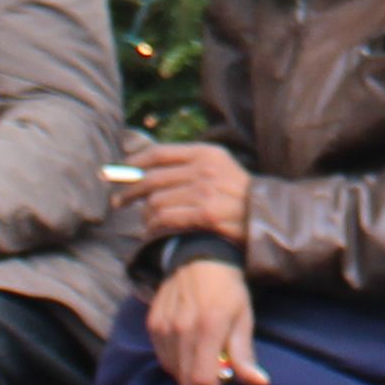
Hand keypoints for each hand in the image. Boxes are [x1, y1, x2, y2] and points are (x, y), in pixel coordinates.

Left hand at [119, 139, 252, 236]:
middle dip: (129, 191)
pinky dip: (155, 227)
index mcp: (206, 153)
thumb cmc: (237, 194)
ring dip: (145, 215)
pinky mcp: (205, 214)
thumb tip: (146, 167)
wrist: (266, 217)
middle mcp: (204, 169)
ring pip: (156, 202)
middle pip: (152, 178)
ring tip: (145, 221)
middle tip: (118, 202)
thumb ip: (187, 164)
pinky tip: (154, 231)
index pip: (159, 153)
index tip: (118, 172)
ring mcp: (205, 192)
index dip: (134, 163)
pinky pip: (167, 219)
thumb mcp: (218, 167)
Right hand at [145, 257, 264, 384]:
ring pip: (173, 372)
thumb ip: (245, 354)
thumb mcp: (244, 319)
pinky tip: (189, 351)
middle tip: (216, 384)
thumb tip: (260, 384)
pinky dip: (176, 363)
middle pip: (186, 381)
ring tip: (204, 363)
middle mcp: (182, 329)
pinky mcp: (153, 324)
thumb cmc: (228, 290)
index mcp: (209, 327)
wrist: (200, 257)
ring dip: (188, 376)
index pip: (203, 380)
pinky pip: (163, 358)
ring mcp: (164, 327)